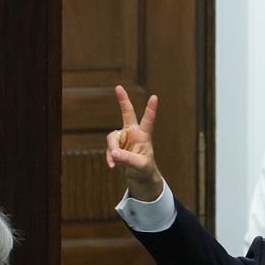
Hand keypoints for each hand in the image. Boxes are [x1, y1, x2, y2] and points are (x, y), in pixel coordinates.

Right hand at [105, 84, 162, 199]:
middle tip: (118, 87)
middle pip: (127, 114)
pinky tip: (112, 165)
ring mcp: (123, 138)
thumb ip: (127, 159)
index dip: (150, 110)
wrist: (139, 176)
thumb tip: (114, 153)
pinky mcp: (116, 145)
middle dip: (123, 100)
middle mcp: (133, 133)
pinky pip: (109, 148)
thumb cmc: (144, 169)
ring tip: (115, 162)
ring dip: (112, 150)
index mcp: (143, 136)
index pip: (148, 121)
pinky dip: (110, 157)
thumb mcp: (139, 165)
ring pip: (112, 138)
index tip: (155, 97)